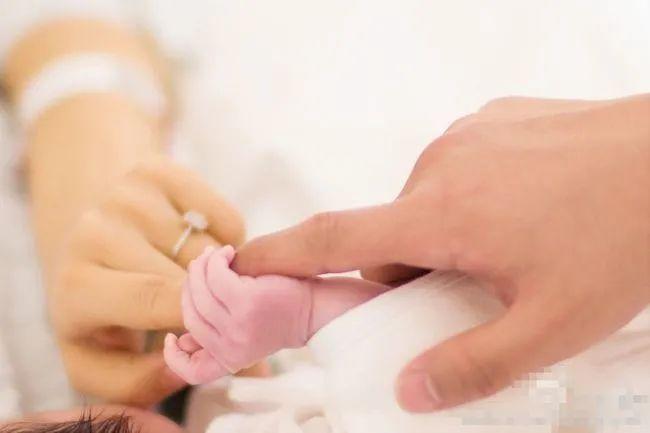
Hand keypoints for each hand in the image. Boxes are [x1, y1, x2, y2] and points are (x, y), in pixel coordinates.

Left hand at [49, 157, 244, 405]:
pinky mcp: (158, 170)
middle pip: (192, 272)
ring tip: (204, 280)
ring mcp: (126, 196)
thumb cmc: (101, 309)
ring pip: (212, 245)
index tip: (226, 331)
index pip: (152, 298)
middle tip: (225, 313)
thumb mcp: (101, 359)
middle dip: (219, 298)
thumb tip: (188, 364)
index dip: (200, 314)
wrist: (89, 239)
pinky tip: (204, 247)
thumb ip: (140, 381)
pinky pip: (226, 215)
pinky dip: (230, 239)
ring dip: (224, 271)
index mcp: (75, 288)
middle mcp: (94, 232)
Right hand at [165, 245, 312, 384]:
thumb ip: (217, 336)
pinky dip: (216, 260)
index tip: (171, 338)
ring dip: (203, 267)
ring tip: (215, 254)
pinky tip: (227, 252)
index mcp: (231, 359)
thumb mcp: (245, 335)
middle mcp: (231, 348)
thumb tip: (182, 339)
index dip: (174, 358)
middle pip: (190, 315)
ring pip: (200, 292)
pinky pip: (215, 276)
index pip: (193, 372)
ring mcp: (238, 326)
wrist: (315, 306)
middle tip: (201, 265)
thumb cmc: (281, 313)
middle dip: (191, 286)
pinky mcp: (246, 302)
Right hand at [232, 95, 649, 411]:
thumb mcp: (552, 325)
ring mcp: (466, 135)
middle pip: (392, 233)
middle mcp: (440, 165)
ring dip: (447, 233)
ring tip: (510, 248)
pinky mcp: (491, 121)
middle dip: (411, 269)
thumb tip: (410, 390)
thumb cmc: (622, 235)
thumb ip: (474, 364)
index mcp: (441, 215)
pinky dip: (472, 198)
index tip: (243, 262)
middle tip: (466, 291)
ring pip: (428, 201)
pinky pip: (458, 169)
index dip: (280, 253)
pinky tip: (526, 207)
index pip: (334, 238)